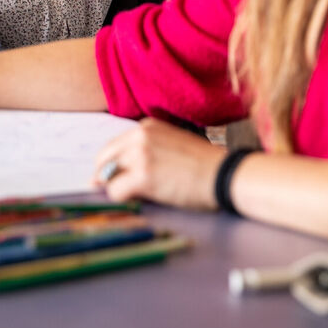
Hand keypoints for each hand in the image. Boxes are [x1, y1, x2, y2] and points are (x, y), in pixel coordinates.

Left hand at [92, 118, 226, 209]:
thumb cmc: (203, 164)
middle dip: (104, 176)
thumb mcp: (172, 144)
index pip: (114, 145)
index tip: (114, 177)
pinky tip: (137, 200)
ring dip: (116, 188)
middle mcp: (139, 136)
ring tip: (133, 196)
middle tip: (111, 191)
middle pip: (104, 158)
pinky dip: (121, 199)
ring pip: (108, 176)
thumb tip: (119, 170)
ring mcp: (140, 155)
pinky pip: (115, 191)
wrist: (223, 174)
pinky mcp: (143, 176)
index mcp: (146, 127)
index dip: (112, 164)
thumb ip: (147, 150)